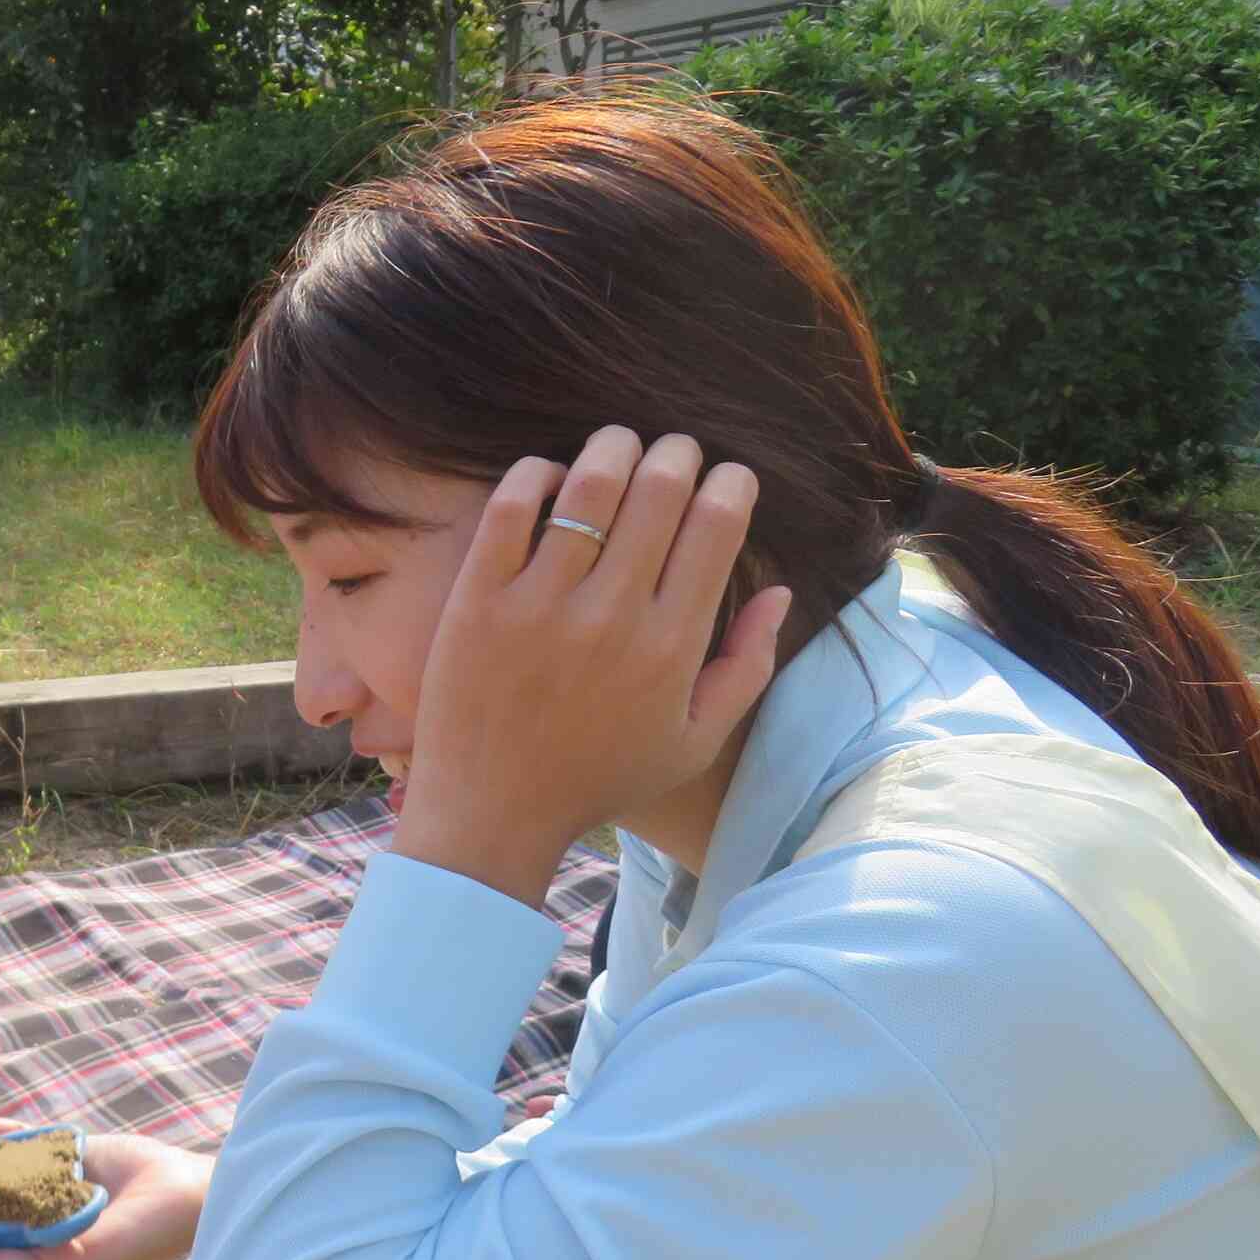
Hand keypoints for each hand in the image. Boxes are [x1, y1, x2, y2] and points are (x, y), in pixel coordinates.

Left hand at [392, 426, 790, 907]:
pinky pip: (510, 508)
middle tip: (673, 450)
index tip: (726, 477)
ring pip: (589, 485)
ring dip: (612, 447)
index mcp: (672, 647)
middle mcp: (611, 618)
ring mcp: (539, 606)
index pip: (716, 526)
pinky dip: (535, 473)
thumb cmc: (599, 778)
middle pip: (660, 491)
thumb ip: (747, 667)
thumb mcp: (693, 742)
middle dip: (678, 452)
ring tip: (618, 445)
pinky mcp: (478, 601)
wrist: (492, 814)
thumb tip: (780, 591)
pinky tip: (550, 475)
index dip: (730, 482)